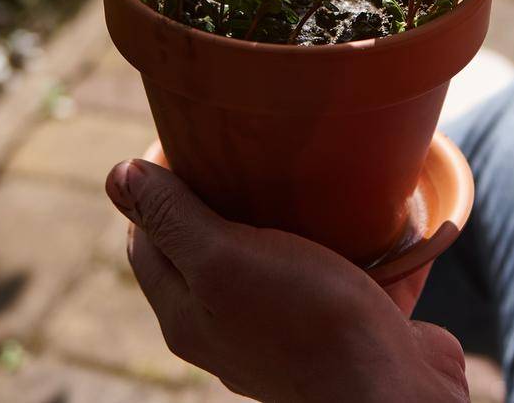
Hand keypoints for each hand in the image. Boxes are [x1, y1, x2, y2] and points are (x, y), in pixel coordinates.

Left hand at [106, 159, 468, 402]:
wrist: (396, 387)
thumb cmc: (310, 323)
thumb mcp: (226, 259)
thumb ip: (173, 219)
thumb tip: (118, 175)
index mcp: (188, 315)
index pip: (148, 238)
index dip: (156, 184)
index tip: (189, 136)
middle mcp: (229, 328)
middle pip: (207, 245)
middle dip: (222, 193)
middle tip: (247, 147)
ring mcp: (284, 331)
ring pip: (273, 257)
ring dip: (290, 214)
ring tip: (307, 171)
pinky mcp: (340, 327)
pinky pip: (335, 271)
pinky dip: (347, 240)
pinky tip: (363, 211)